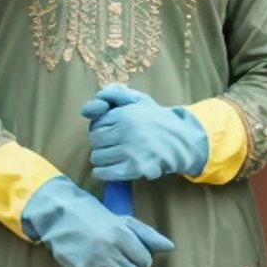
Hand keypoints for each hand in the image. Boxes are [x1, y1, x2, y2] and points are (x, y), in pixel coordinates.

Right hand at [20, 177, 176, 266]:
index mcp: (121, 233)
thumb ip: (147, 234)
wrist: (60, 215)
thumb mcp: (121, 220)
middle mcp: (111, 249)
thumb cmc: (92, 217)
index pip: (145, 259)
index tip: (134, 259)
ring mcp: (97, 262)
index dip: (142, 261)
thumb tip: (170, 247)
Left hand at [81, 84, 208, 183]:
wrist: (180, 141)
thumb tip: (86, 110)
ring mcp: (129, 150)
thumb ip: (114, 94)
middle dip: (100, 144)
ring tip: (110, 157)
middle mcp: (125, 130)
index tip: (108, 132)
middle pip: (95, 141)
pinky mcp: (134, 168)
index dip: (100, 129)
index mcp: (124, 113)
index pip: (96, 124)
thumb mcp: (138, 99)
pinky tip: (104, 171)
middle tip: (109, 146)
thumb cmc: (156, 120)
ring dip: (101, 159)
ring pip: (98, 157)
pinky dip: (101, 172)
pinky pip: (106, 172)